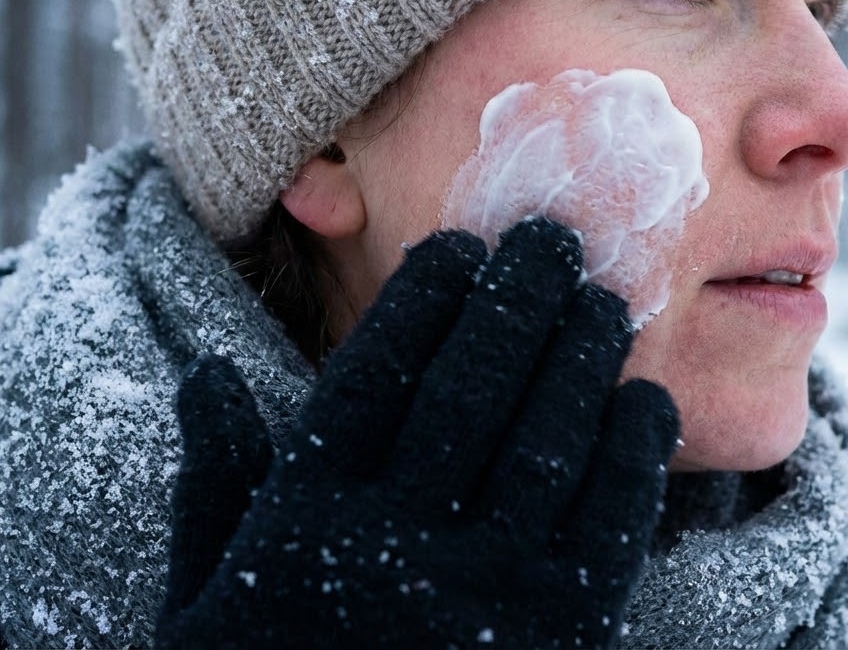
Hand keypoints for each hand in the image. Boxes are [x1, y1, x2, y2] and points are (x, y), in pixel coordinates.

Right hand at [157, 218, 679, 648]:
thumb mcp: (209, 599)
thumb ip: (215, 484)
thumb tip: (206, 375)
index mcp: (305, 526)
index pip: (374, 376)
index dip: (425, 298)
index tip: (459, 248)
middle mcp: (398, 551)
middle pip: (473, 388)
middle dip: (519, 298)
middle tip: (554, 238)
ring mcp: (489, 597)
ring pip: (548, 440)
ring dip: (583, 356)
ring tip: (603, 298)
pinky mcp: (565, 635)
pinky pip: (609, 522)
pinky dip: (633, 452)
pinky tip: (641, 401)